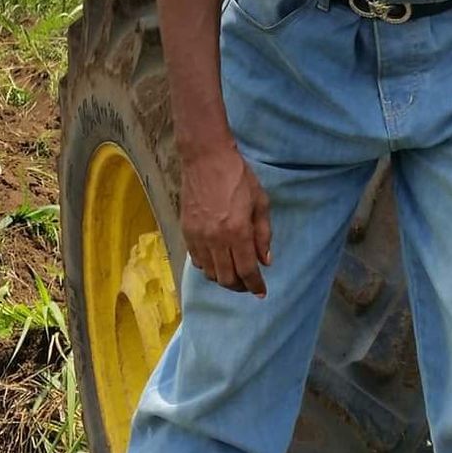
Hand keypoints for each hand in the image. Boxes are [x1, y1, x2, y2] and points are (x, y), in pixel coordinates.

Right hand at [180, 142, 271, 295]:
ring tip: (234, 274)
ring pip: (210, 273)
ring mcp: (198, 237)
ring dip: (224, 278)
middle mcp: (216, 239)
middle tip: (249, 284)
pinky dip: (209, 267)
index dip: (255, 285)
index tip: (261, 292)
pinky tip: (218, 261)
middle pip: (227, 278)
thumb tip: (265, 261)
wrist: (206, 159)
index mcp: (237, 232)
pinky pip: (197, 261)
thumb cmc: (238, 177)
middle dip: (240, 286)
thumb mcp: (260, 202)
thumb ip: (263, 234)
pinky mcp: (186, 232)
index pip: (247, 270)